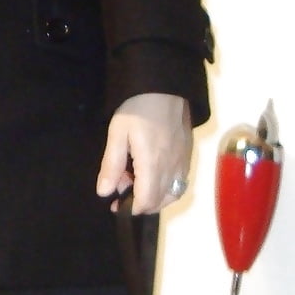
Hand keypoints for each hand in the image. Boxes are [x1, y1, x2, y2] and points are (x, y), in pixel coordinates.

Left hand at [96, 93, 191, 213]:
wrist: (164, 86)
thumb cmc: (137, 107)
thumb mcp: (117, 134)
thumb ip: (111, 165)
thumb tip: (105, 192)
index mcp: (153, 164)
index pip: (147, 201)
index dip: (131, 209)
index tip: (116, 204)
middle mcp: (172, 168)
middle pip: (161, 201)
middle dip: (141, 202)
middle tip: (123, 186)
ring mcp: (184, 161)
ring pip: (174, 193)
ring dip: (156, 196)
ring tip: (138, 182)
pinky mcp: (189, 153)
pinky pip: (181, 181)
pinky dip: (168, 186)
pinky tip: (153, 172)